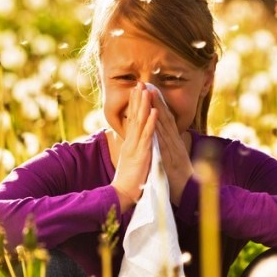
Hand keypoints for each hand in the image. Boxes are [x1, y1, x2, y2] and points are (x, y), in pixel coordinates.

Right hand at [111, 83, 157, 209]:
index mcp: (129, 143)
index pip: (132, 119)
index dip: (135, 104)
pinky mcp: (141, 153)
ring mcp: (135, 146)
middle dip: (137, 99)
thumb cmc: (129, 180)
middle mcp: (131, 141)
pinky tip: (154, 111)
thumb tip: (135, 141)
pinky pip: (147, 135)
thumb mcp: (131, 160)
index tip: (137, 91)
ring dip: (144, 105)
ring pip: (140, 122)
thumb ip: (133, 149)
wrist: (122, 194)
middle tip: (140, 83)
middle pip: (134, 116)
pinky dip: (151, 122)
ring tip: (146, 90)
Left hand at [149, 89, 193, 206]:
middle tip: (148, 84)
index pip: (165, 119)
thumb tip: (165, 137)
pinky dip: (159, 130)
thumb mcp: (174, 158)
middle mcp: (174, 142)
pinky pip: (163, 142)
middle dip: (156, 101)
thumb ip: (169, 146)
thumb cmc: (179, 177)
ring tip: (149, 94)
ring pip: (164, 126)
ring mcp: (173, 149)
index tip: (150, 90)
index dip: (158, 104)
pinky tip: (154, 119)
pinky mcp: (170, 158)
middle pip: (165, 118)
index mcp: (173, 142)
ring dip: (157, 109)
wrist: (189, 193)